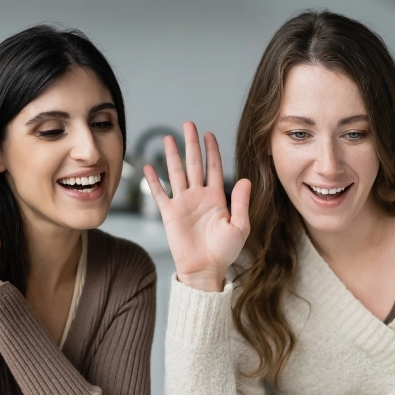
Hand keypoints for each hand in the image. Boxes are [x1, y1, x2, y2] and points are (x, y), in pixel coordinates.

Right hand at [143, 122, 250, 291]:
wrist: (205, 269)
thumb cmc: (224, 252)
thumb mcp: (240, 226)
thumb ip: (241, 203)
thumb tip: (246, 179)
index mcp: (216, 198)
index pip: (214, 168)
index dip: (212, 151)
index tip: (209, 134)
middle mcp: (199, 197)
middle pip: (194, 164)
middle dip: (191, 144)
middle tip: (188, 124)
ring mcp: (183, 204)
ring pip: (176, 173)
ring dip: (172, 156)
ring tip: (168, 138)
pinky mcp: (170, 214)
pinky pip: (160, 194)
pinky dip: (154, 181)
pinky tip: (148, 167)